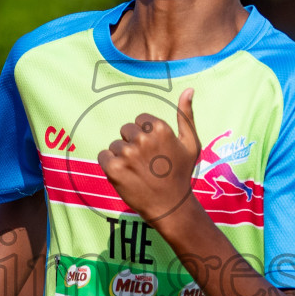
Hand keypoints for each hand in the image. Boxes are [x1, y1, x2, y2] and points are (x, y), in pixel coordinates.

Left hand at [99, 87, 199, 223]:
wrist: (170, 206)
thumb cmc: (181, 174)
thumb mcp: (190, 144)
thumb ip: (186, 115)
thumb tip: (188, 89)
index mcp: (160, 129)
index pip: (140, 120)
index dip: (145, 135)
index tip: (154, 152)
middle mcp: (143, 138)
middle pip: (125, 130)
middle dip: (132, 145)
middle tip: (146, 164)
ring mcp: (128, 154)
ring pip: (115, 145)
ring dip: (122, 157)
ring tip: (137, 172)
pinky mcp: (115, 168)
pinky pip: (103, 156)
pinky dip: (110, 165)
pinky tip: (125, 175)